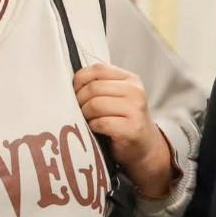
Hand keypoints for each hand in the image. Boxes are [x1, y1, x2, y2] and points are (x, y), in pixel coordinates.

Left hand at [74, 63, 173, 197]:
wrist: (145, 147)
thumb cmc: (124, 121)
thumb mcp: (116, 97)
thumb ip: (100, 86)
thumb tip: (70, 83)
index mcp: (130, 79)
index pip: (98, 69)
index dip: (80, 80)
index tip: (75, 91)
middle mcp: (135, 91)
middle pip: (93, 88)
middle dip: (79, 100)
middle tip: (78, 110)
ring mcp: (136, 110)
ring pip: (95, 104)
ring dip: (85, 115)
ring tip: (87, 120)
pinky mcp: (132, 128)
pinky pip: (101, 123)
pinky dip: (93, 127)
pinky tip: (96, 130)